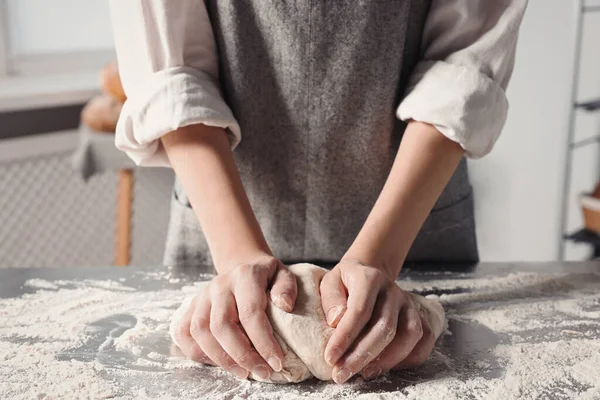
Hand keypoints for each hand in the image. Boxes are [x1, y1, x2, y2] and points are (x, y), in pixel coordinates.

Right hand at [170, 255, 296, 380]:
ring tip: (243, 372)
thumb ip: (287, 287)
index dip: (263, 342)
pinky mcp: (191, 307)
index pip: (250, 313)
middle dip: (242, 355)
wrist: (242, 265)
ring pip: (201, 331)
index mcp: (244, 276)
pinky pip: (184, 333)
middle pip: (222, 325)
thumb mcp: (284, 274)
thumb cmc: (265, 276)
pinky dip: (197, 353)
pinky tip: (218, 363)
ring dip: (221, 358)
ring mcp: (202, 296)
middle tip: (261, 372)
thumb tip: (285, 305)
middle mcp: (219, 285)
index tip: (277, 362)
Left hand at [320, 258, 435, 382]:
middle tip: (342, 374)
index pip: (360, 310)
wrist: (368, 274)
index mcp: (370, 278)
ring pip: (409, 334)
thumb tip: (336, 321)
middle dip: (362, 355)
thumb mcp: (329, 283)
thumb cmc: (346, 284)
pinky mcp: (419, 316)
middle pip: (385, 326)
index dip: (345, 337)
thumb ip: (331, 300)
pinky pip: (424, 340)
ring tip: (364, 373)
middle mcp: (393, 290)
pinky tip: (386, 368)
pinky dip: (408, 359)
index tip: (330, 357)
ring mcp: (409, 304)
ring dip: (387, 359)